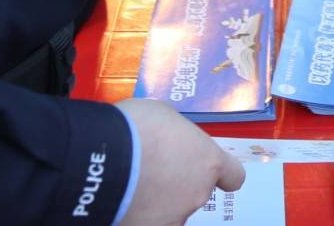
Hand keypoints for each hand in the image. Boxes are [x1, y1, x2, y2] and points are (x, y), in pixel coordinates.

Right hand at [115, 99, 245, 225]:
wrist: (100, 157)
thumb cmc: (135, 127)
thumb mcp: (164, 117)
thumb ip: (176, 137)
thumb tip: (168, 144)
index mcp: (208, 161)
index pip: (233, 176)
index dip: (221, 174)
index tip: (206, 171)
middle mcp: (198, 193)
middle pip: (193, 191)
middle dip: (175, 183)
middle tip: (148, 168)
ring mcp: (173, 218)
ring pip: (168, 211)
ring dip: (155, 201)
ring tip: (129, 186)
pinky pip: (146, 221)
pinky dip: (136, 214)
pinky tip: (119, 200)